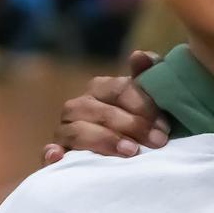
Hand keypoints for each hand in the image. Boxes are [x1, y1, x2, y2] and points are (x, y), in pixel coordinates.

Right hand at [42, 50, 166, 165]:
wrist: (132, 152)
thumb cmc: (144, 124)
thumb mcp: (151, 101)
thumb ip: (147, 75)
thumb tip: (139, 56)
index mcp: (101, 88)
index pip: (118, 90)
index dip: (143, 106)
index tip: (164, 126)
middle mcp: (79, 106)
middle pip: (98, 111)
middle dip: (130, 125)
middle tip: (157, 142)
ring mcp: (66, 130)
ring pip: (76, 130)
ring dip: (103, 139)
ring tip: (130, 151)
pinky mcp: (58, 153)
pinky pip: (49, 151)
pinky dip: (52, 153)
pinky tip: (59, 156)